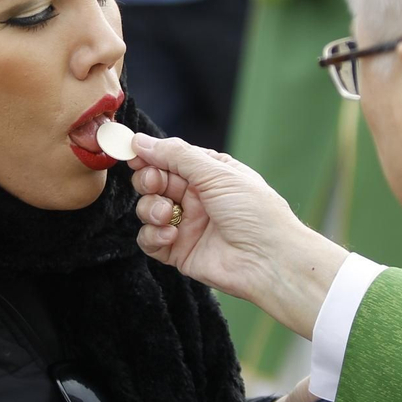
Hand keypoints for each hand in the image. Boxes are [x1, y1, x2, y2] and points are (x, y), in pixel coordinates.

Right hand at [129, 134, 344, 336]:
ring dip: (151, 208)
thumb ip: (176, 155)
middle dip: (149, 180)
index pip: (170, 158)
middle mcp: (196, 198)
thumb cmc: (255, 212)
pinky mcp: (179, 251)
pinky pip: (150, 239)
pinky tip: (170, 235)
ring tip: (166, 215)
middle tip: (154, 183)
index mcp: (210, 174)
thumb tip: (140, 140)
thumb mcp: (217, 173)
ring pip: (148, 209)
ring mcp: (187, 225)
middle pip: (155, 182)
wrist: (270, 261)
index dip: (149, 155)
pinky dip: (153, 235)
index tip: (130, 151)